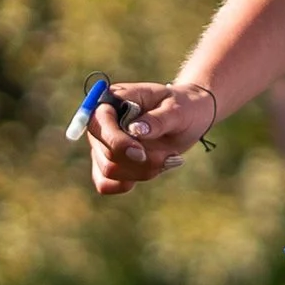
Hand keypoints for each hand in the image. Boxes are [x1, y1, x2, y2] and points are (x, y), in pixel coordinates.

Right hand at [87, 79, 216, 195]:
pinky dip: (130, 181)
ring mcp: (102, 145)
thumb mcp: (177, 109)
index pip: (98, 121)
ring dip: (143, 171)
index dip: (116, 141)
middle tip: (171, 155)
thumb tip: (135, 130)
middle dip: (141, 161)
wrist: (187, 118)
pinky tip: (153, 169)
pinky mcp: (108, 163)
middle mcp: (101, 123)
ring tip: (169, 158)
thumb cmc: (181, 107)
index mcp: (113, 100)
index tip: (141, 153)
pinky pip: (106, 184)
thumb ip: (157, 119)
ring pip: (109, 171)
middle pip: (106, 152)